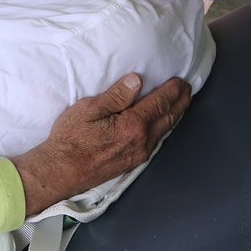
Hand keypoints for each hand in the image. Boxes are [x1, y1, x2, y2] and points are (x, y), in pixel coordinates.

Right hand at [11, 74, 191, 215]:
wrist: (62, 170)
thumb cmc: (71, 138)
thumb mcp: (88, 109)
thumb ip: (115, 95)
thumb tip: (137, 81)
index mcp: (132, 125)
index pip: (159, 103)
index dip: (172, 90)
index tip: (180, 80)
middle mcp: (142, 141)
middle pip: (168, 118)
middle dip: (180, 102)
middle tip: (187, 89)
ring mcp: (139, 153)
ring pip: (164, 131)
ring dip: (175, 115)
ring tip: (180, 103)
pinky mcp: (134, 161)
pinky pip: (157, 140)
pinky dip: (165, 127)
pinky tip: (162, 124)